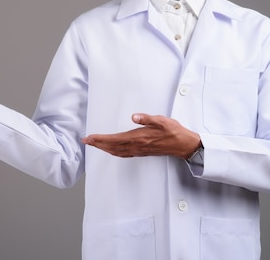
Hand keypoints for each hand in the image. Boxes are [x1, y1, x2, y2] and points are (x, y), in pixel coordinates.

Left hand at [81, 113, 200, 158]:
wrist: (183, 145)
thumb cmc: (174, 132)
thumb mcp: (162, 121)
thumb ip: (147, 118)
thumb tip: (135, 116)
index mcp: (139, 138)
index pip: (115, 139)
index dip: (100, 139)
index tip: (89, 138)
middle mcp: (137, 146)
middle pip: (112, 147)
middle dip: (97, 144)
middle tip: (86, 141)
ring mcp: (139, 150)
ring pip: (116, 151)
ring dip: (104, 148)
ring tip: (94, 144)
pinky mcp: (142, 152)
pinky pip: (123, 154)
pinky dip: (113, 152)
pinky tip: (111, 150)